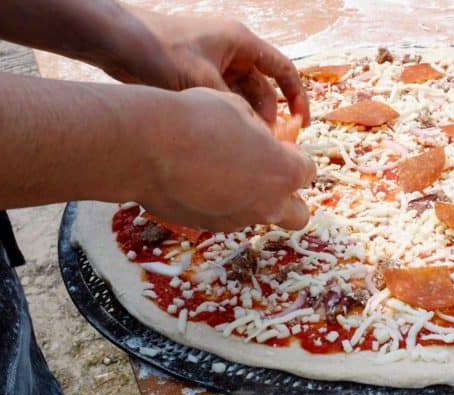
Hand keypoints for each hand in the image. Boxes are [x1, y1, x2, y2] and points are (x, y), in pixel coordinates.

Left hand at [104, 9, 308, 125]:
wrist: (116, 42)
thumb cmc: (160, 51)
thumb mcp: (201, 80)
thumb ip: (231, 106)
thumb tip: (254, 135)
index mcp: (242, 42)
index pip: (283, 70)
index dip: (297, 97)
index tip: (301, 123)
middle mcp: (234, 52)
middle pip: (264, 88)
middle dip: (267, 115)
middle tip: (264, 143)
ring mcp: (216, 64)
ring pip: (244, 96)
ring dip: (247, 118)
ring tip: (245, 143)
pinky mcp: (200, 76)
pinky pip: (225, 99)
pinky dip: (229, 116)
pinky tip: (225, 136)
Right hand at [135, 88, 315, 230]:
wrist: (145, 146)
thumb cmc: (195, 119)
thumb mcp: (238, 108)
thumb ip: (259, 130)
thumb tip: (259, 136)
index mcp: (286, 171)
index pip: (308, 172)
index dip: (292, 157)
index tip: (276, 146)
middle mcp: (269, 204)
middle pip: (298, 213)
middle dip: (288, 196)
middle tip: (267, 174)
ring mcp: (239, 220)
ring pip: (260, 216)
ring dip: (253, 199)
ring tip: (223, 173)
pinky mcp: (208, 227)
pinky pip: (226, 217)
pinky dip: (221, 204)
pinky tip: (198, 181)